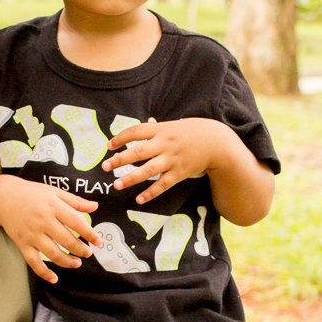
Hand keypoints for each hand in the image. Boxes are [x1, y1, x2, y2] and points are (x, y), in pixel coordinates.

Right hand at [0, 178, 101, 283]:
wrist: (4, 197)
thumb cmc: (31, 193)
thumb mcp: (54, 192)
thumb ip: (75, 201)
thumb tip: (95, 206)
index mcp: (53, 206)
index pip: (76, 222)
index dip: (89, 233)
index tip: (98, 241)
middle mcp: (43, 221)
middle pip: (67, 240)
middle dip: (80, 250)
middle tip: (88, 253)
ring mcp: (32, 235)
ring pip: (53, 254)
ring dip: (68, 262)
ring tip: (77, 263)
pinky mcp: (23, 244)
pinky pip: (34, 262)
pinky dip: (44, 273)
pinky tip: (54, 278)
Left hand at [102, 117, 232, 205]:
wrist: (216, 142)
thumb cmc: (191, 133)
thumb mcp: (174, 126)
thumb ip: (158, 128)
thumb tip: (146, 122)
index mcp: (161, 130)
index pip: (136, 131)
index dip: (121, 138)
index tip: (109, 145)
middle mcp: (165, 144)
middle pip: (139, 151)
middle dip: (120, 159)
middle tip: (105, 166)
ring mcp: (172, 159)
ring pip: (148, 170)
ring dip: (131, 178)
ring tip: (117, 184)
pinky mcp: (179, 173)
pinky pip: (163, 184)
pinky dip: (151, 192)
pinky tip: (139, 199)